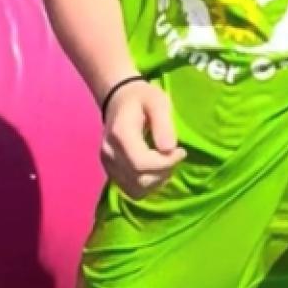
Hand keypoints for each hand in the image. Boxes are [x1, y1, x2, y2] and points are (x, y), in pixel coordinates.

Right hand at [100, 77, 183, 198]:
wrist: (119, 99)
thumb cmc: (142, 98)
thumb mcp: (158, 102)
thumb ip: (164, 124)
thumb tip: (169, 149)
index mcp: (120, 134)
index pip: (142, 164)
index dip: (166, 163)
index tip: (180, 151)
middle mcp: (109, 152)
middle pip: (140, 179)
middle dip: (164, 172)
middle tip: (173, 155)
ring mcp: (107, 163)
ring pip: (136, 189)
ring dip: (157, 181)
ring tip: (164, 162)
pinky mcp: (110, 171)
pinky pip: (131, 190)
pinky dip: (147, 185)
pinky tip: (154, 170)